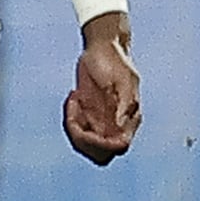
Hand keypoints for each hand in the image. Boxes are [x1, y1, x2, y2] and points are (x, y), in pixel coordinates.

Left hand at [64, 22, 139, 163]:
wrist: (102, 47)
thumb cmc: (115, 60)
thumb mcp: (123, 78)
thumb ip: (126, 102)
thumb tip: (121, 123)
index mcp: (129, 118)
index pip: (118, 146)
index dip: (100, 144)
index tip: (85, 129)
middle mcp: (116, 124)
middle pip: (100, 153)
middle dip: (83, 141)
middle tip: (75, 118)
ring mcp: (102, 120)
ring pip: (86, 143)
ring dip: (74, 128)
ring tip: (75, 101)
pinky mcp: (89, 114)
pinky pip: (77, 129)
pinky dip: (70, 119)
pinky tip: (74, 97)